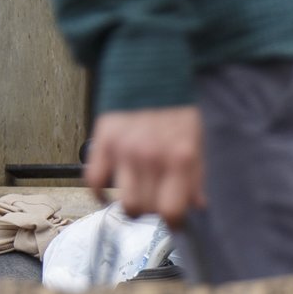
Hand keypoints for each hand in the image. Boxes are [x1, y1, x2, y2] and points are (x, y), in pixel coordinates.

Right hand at [83, 105, 204, 225]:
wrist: (147, 71)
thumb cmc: (174, 109)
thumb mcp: (196, 140)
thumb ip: (196, 175)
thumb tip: (197, 206)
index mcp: (180, 158)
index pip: (172, 211)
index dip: (173, 221)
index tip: (173, 218)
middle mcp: (151, 157)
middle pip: (146, 210)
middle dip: (152, 211)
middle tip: (156, 199)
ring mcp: (124, 151)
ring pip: (124, 203)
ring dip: (131, 205)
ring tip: (137, 195)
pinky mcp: (102, 143)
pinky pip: (94, 181)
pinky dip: (99, 192)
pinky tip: (110, 189)